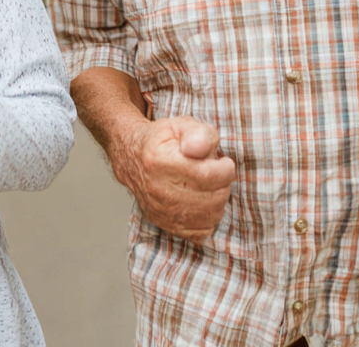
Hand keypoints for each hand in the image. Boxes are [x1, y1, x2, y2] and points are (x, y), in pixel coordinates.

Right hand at [114, 116, 236, 242]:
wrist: (133, 158)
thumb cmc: (161, 140)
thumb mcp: (181, 125)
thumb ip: (199, 133)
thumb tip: (202, 148)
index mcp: (161, 161)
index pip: (209, 175)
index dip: (225, 169)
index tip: (224, 161)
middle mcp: (159, 190)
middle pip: (214, 198)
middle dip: (223, 183)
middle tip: (215, 171)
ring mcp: (162, 211)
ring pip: (211, 216)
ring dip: (218, 199)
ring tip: (209, 185)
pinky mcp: (165, 224)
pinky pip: (202, 231)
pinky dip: (209, 217)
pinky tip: (203, 200)